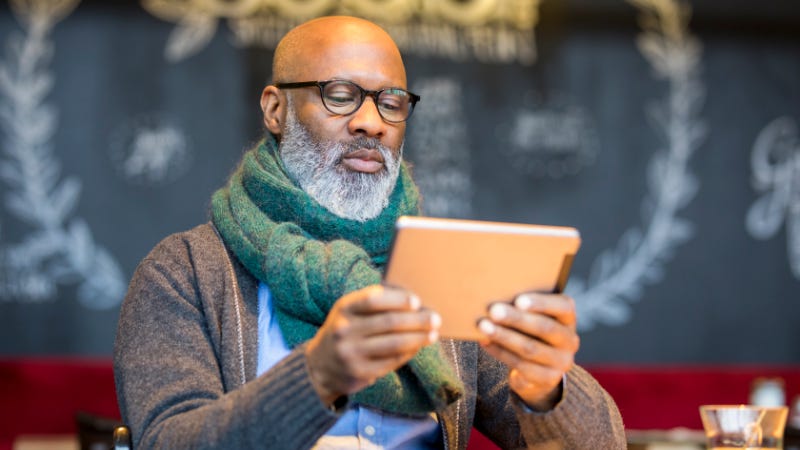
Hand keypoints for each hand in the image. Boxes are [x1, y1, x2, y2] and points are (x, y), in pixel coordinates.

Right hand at [305, 285, 440, 406]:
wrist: (320, 366)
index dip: (397, 300)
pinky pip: (392, 361)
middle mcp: (345, 330)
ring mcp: (351, 353)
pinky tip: (419, 346)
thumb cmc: (346, 330)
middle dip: (416, 320)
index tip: (417, 301)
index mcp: (344, 308)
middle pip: (388, 323)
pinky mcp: (360, 372)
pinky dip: (409, 353)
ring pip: (393, 344)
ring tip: (433, 333)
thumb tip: (412, 300)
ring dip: (418, 338)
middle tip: (435, 318)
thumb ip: (374, 303)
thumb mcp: (350, 312)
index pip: (373, 300)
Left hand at [478, 292, 579, 410]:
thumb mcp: (533, 317)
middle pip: (545, 328)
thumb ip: (522, 308)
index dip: (542, 303)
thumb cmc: (529, 332)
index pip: (564, 307)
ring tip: (483, 326)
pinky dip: (500, 352)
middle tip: (494, 311)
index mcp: (568, 319)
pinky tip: (486, 342)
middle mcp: (570, 341)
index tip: (518, 300)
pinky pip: (521, 365)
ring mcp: (561, 362)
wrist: (536, 370)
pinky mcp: (547, 379)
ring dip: (504, 336)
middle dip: (517, 319)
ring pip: (530, 348)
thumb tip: (494, 296)